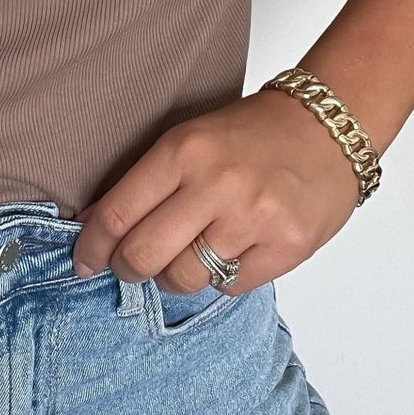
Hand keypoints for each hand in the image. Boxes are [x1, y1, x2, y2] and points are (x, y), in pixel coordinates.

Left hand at [70, 88, 361, 293]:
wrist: (328, 128)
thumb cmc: (252, 135)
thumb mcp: (191, 140)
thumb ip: (147, 182)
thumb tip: (95, 226)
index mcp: (183, 150)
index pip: (118, 213)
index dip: (92, 247)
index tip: (85, 261)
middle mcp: (216, 183)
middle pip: (143, 256)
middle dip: (128, 269)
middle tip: (132, 266)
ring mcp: (253, 217)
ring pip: (184, 279)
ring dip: (176, 277)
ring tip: (188, 255)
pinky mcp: (286, 246)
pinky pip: (228, 286)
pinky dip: (221, 277)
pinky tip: (231, 251)